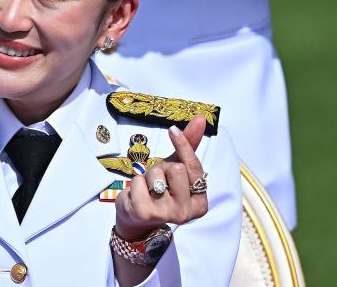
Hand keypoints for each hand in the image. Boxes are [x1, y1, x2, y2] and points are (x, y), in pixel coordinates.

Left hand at [114, 116, 208, 239]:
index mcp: (199, 203)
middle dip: (163, 168)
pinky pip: (138, 182)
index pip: (194, 167)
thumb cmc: (160, 190)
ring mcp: (166, 214)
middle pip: (176, 169)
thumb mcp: (176, 168)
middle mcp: (186, 212)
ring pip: (157, 174)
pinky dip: (135, 184)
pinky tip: (137, 196)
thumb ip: (189, 146)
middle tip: (158, 180)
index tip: (173, 129)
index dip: (183, 145)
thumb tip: (201, 119)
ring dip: (148, 176)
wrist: (135, 217)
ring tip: (147, 189)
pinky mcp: (145, 212)